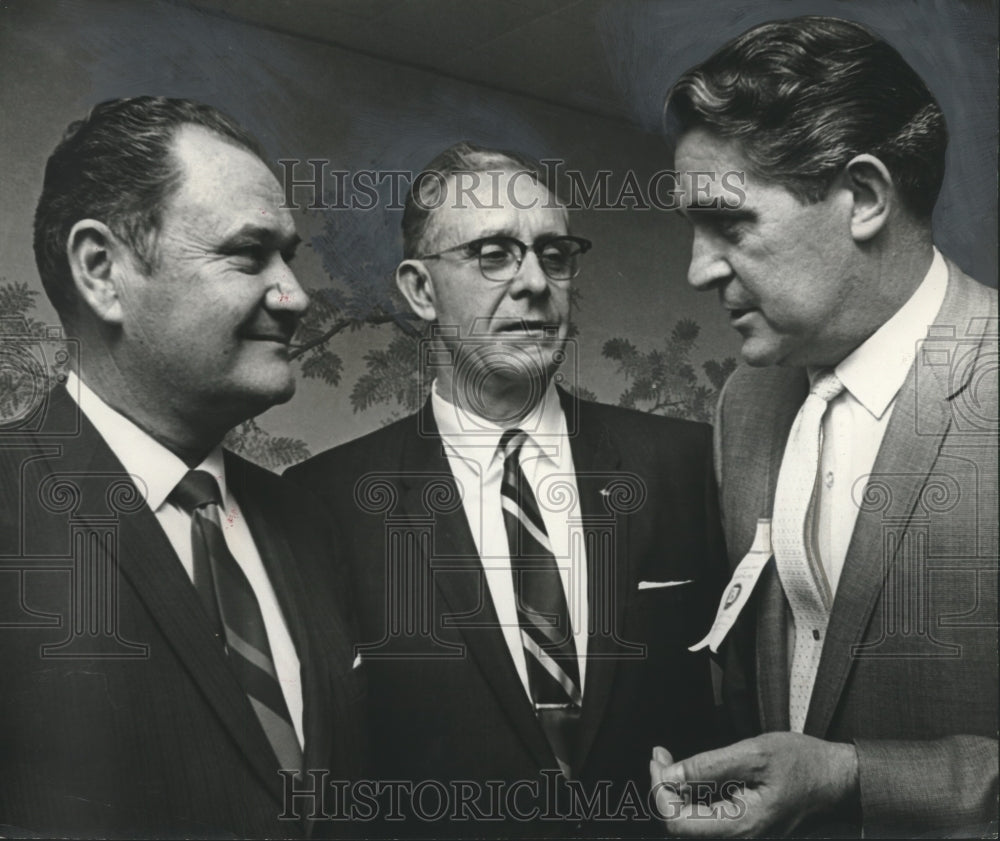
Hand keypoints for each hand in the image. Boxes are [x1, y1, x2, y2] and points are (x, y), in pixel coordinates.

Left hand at [649, 733, 858, 836]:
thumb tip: (671, 775)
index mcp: (741, 825)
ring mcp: (742, 832)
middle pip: (682, 823)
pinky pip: (707, 815)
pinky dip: (692, 793)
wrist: (836, 777)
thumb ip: (709, 766)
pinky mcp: (743, 823)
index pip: (678, 823)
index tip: (659, 761)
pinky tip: (690, 772)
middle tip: (660, 755)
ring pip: (692, 819)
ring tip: (669, 760)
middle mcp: (740, 836)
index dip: (661, 792)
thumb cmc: (803, 764)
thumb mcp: (753, 754)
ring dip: (675, 790)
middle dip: (664, 787)